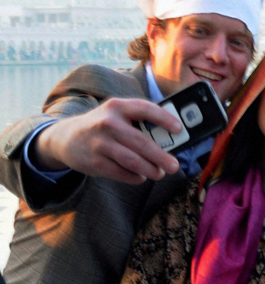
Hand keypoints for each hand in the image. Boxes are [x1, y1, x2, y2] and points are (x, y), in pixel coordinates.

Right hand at [35, 98, 181, 183]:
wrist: (66, 137)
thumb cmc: (104, 125)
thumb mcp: (117, 114)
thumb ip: (139, 121)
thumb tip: (170, 138)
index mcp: (118, 106)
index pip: (145, 109)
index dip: (164, 119)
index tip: (179, 128)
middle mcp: (108, 123)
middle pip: (141, 142)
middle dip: (161, 156)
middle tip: (174, 166)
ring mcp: (99, 143)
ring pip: (131, 160)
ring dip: (150, 169)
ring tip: (159, 173)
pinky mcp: (94, 162)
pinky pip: (120, 172)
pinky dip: (134, 177)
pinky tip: (141, 176)